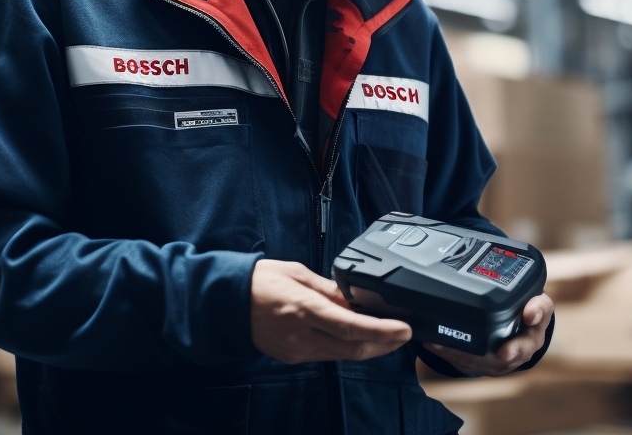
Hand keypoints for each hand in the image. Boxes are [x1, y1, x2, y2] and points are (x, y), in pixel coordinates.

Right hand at [249, 259, 412, 363]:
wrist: (227, 303)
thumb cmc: (260, 281)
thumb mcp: (299, 273)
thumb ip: (331, 290)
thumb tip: (357, 300)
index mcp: (304, 308)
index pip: (351, 326)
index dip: (382, 331)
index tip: (404, 329)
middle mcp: (302, 334)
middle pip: (353, 347)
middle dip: (384, 344)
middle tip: (404, 335)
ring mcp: (297, 350)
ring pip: (343, 355)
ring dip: (369, 347)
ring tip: (388, 335)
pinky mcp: (294, 357)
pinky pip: (328, 355)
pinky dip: (348, 347)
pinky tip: (358, 337)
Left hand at [423, 293, 552, 376]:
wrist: (523, 324)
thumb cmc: (531, 312)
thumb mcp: (542, 306)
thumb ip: (539, 307)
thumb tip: (531, 313)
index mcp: (529, 343)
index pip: (523, 348)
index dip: (514, 350)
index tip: (504, 352)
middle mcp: (510, 357)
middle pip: (491, 362)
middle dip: (472, 356)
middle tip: (452, 349)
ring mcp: (493, 362)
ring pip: (471, 362)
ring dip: (452, 354)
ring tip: (434, 342)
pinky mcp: (478, 361)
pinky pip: (460, 361)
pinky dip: (446, 352)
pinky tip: (431, 342)